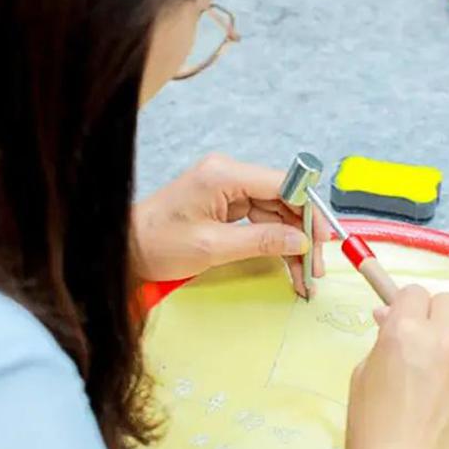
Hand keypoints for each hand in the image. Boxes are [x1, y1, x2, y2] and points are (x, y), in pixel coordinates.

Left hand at [132, 154, 326, 295]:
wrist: (125, 248)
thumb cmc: (157, 244)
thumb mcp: (212, 247)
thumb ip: (261, 241)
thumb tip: (300, 241)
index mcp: (224, 174)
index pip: (283, 183)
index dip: (309, 210)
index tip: (322, 239)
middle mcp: (229, 174)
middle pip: (284, 198)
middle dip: (303, 232)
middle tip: (316, 267)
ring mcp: (228, 187)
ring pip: (277, 211)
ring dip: (293, 242)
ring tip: (306, 275)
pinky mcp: (225, 203)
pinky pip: (262, 219)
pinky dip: (276, 241)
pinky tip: (289, 264)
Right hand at [341, 286, 448, 448]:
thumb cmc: (372, 433)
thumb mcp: (363, 375)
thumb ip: (384, 341)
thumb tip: (393, 318)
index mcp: (406, 332)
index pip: (415, 294)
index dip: (407, 310)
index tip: (405, 326)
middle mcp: (447, 340)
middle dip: (436, 319)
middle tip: (427, 347)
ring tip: (448, 375)